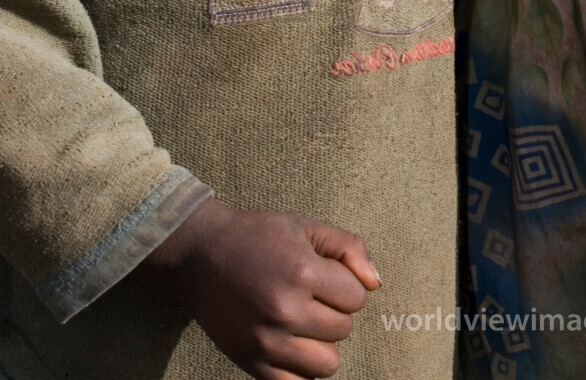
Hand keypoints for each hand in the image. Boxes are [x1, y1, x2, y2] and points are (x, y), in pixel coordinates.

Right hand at [142, 198, 380, 378]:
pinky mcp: (250, 363)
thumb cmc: (259, 236)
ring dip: (322, 344)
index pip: (357, 297)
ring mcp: (266, 342)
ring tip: (304, 322)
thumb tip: (375, 284)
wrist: (202, 256)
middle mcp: (285, 310)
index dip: (346, 284)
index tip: (326, 275)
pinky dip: (301, 369)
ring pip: (327, 364)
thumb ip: (350, 248)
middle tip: (311, 295)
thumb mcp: (306, 227)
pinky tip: (292, 344)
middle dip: (334, 312)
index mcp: (302, 272)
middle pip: (343, 330)